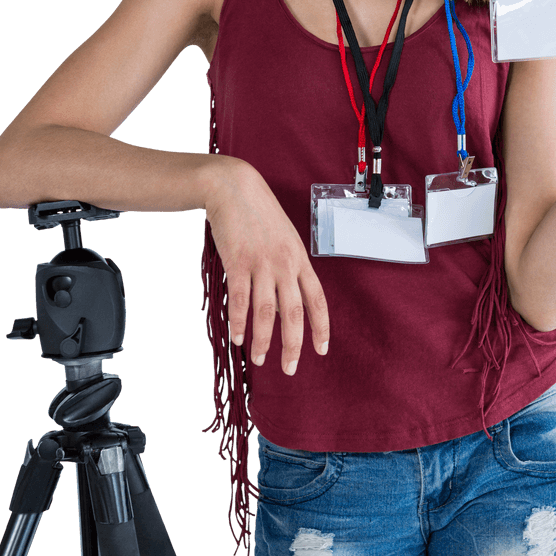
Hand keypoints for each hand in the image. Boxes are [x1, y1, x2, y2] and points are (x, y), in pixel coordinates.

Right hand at [204, 157, 329, 375]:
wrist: (234, 187)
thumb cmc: (259, 213)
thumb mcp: (285, 237)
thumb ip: (288, 264)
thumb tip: (287, 293)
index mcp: (300, 259)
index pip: (317, 300)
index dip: (321, 328)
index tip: (321, 350)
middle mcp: (285, 264)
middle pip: (294, 313)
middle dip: (293, 345)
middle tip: (289, 368)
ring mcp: (261, 263)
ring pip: (267, 311)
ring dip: (264, 339)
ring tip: (260, 358)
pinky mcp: (237, 262)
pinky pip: (239, 299)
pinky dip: (238, 322)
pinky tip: (237, 337)